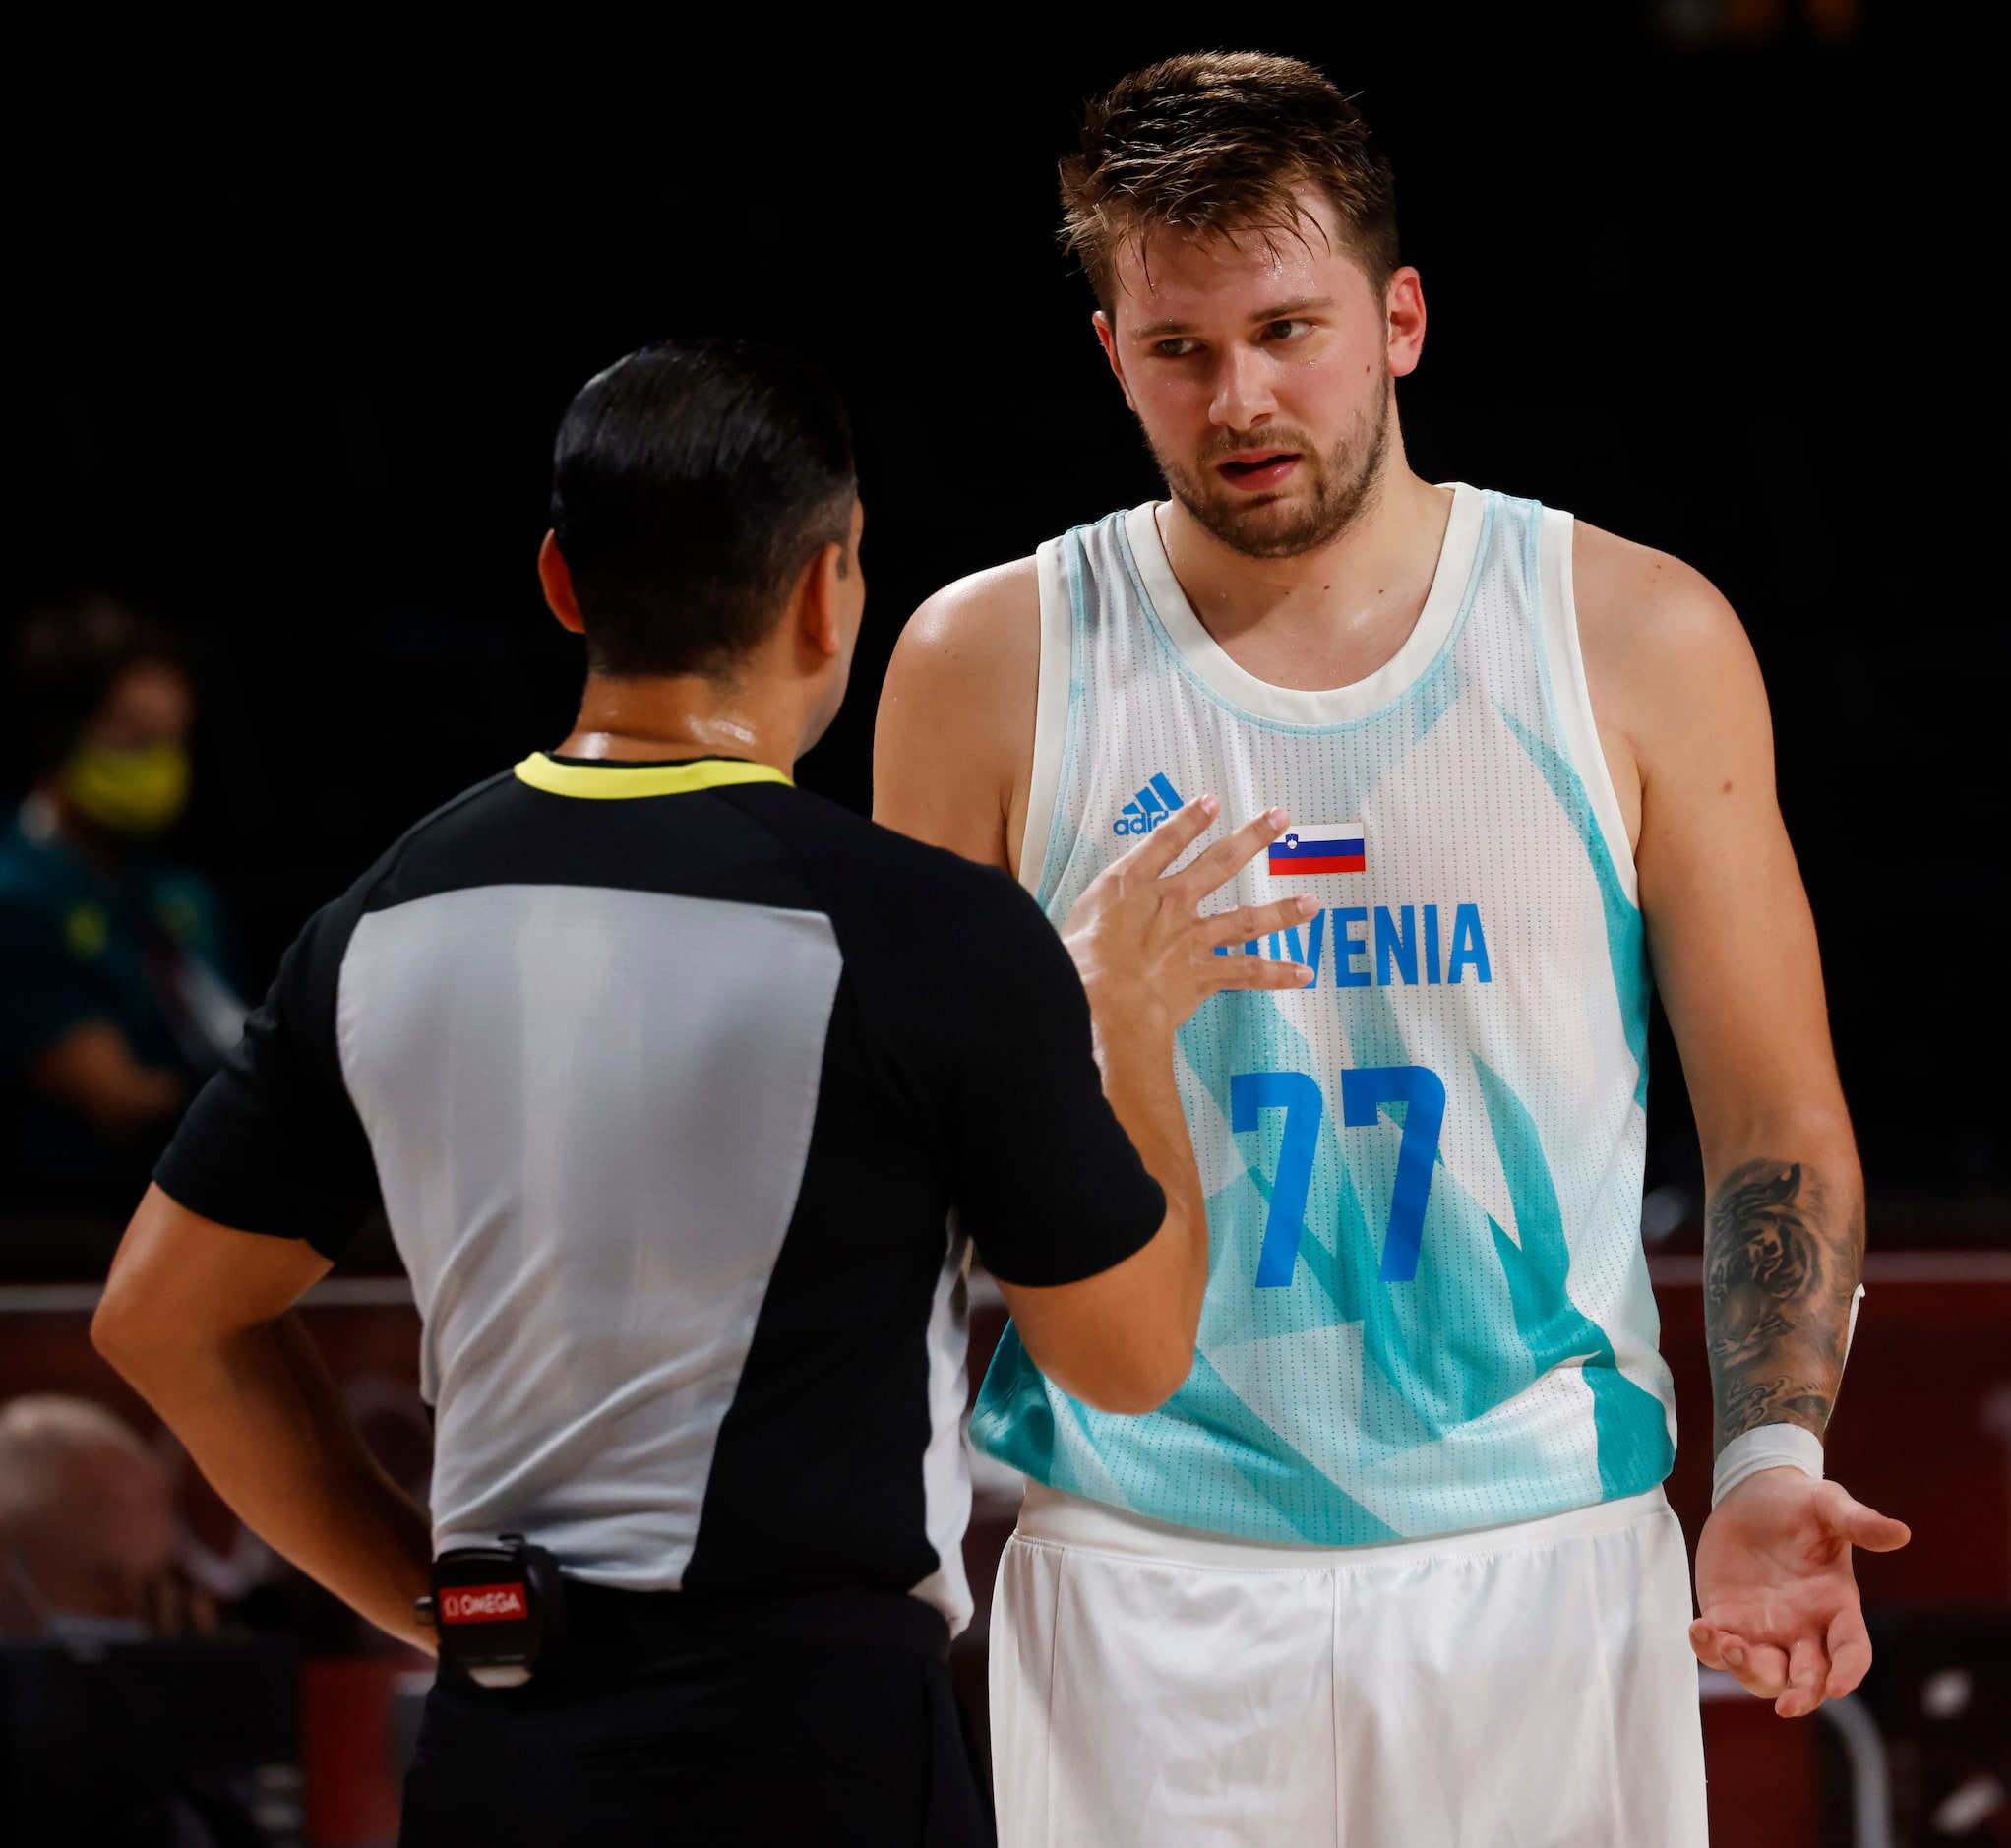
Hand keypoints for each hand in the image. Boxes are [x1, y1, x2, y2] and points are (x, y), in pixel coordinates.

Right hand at [1060, 796, 1313, 1039]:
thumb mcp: (1071, 925)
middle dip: (1252, 838)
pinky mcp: (1203, 973)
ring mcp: (1191, 937)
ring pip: (1246, 920)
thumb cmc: (1075, 966)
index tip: (1212, 801)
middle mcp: (1170, 902)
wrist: (1104, 1002)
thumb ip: (1090, 913)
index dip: (1189, 819)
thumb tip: (1078, 917)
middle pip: (1219, 863)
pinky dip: (1276, 975)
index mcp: (1131, 885)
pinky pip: (1247, 973)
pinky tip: (1303, 973)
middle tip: (1279, 817)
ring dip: (1281, 911)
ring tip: (1311, 902)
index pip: (1164, 841)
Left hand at [1690, 1467, 1909, 1715]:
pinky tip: (1700, 1628)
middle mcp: (1804, 1628)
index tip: (1837, 1687)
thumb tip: (1901, 1532)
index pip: (1851, 1651)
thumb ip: (1858, 1523)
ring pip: (1762, 1674)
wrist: (1750, 1492)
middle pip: (1807, 1679)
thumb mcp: (1828, 1504)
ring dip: (1749, 1672)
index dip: (1848, 1673)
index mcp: (1836, 1606)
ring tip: (1730, 1646)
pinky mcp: (1727, 1619)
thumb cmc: (1798, 1501)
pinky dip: (1708, 1649)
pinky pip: (1717, 1649)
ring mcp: (1764, 1629)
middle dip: (1800, 1693)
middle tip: (1785, 1703)